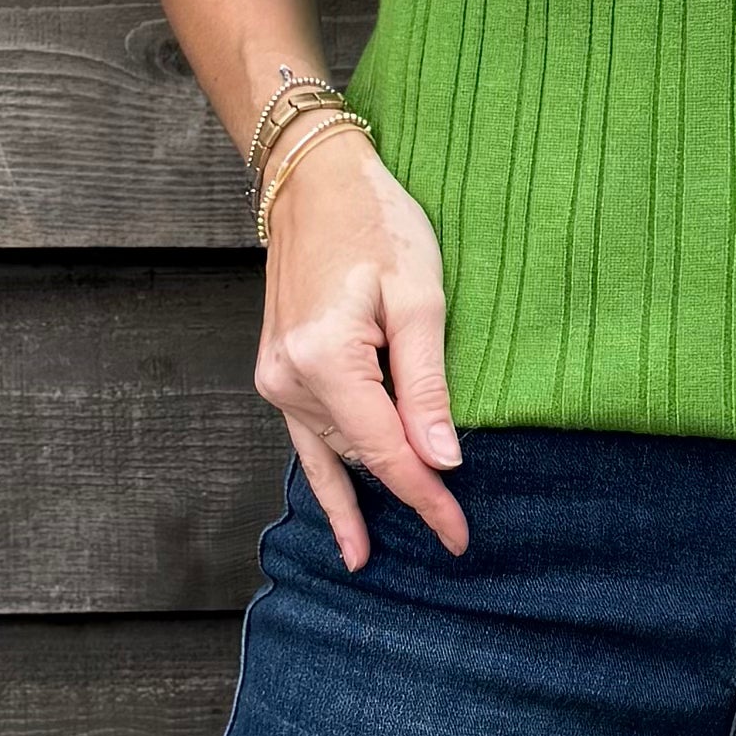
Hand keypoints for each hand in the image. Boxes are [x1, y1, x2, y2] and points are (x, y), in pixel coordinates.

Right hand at [256, 123, 465, 569]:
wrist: (313, 179)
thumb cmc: (375, 223)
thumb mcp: (420, 297)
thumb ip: (427, 385)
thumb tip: (442, 460)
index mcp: (325, 361)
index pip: (388, 453)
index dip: (428, 500)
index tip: (460, 538)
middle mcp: (289, 379)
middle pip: (361, 456)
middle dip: (407, 494)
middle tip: (453, 540)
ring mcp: (275, 377)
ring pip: (334, 452)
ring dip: (363, 494)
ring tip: (374, 556)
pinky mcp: (276, 370)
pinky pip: (306, 439)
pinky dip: (328, 479)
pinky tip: (343, 526)